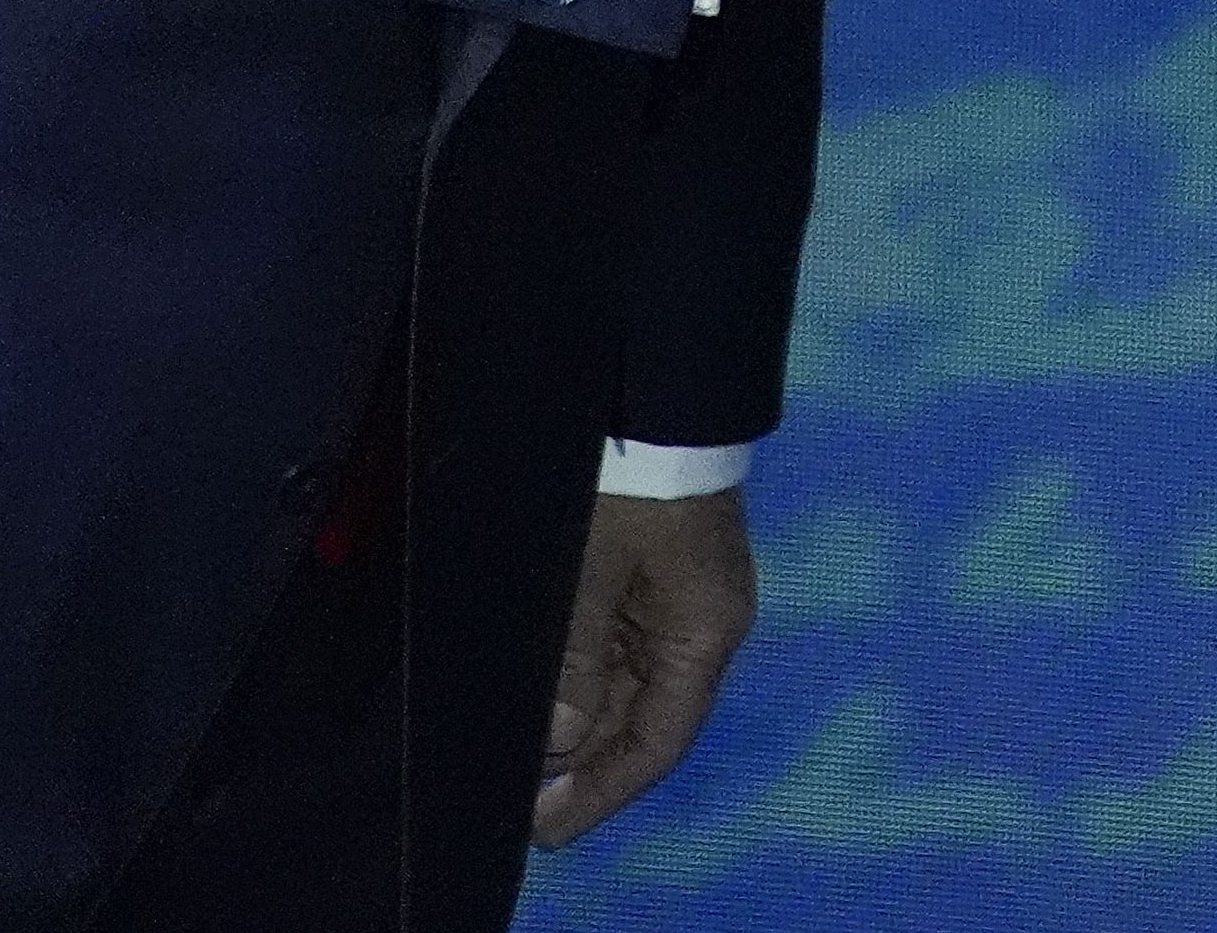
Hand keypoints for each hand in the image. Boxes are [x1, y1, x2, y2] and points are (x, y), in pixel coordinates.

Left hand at [534, 487, 755, 844]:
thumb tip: (560, 737)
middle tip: (514, 798)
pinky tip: (540, 701)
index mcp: (702, 634)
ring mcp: (680, 601)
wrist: (657, 390)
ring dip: (578, 724)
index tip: (545, 826)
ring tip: (517, 756)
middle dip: (581, 764)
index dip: (602, 791)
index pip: (658, 742)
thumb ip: (574, 658)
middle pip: (642, 720)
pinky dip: (582, 682)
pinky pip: (618, 650)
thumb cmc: (629, 480)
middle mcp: (701, 628)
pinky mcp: (656, 576)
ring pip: (626, 688)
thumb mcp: (589, 569)